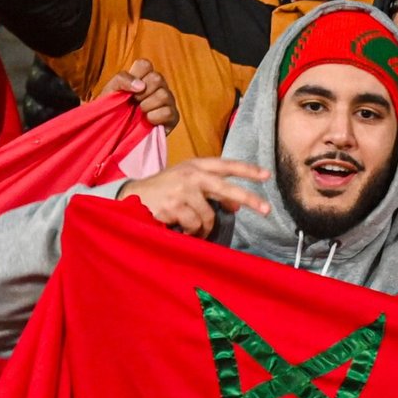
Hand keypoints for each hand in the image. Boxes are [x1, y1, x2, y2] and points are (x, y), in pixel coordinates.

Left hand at [101, 59, 179, 129]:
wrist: (114, 131)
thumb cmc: (112, 108)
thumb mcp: (110, 90)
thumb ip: (122, 79)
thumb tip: (141, 85)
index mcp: (143, 76)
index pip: (145, 64)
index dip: (136, 75)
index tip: (129, 89)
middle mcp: (159, 86)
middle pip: (157, 78)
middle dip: (142, 93)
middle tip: (134, 102)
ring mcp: (168, 101)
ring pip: (163, 95)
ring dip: (147, 106)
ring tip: (140, 112)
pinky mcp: (173, 117)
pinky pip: (168, 112)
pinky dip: (155, 117)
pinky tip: (148, 120)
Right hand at [119, 158, 270, 237]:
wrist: (131, 197)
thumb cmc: (164, 191)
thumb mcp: (187, 183)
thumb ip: (212, 190)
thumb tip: (237, 205)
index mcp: (195, 166)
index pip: (225, 165)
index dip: (247, 170)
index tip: (267, 175)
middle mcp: (190, 175)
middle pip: (226, 188)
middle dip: (249, 199)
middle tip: (267, 210)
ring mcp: (181, 190)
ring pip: (209, 215)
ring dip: (205, 227)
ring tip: (194, 227)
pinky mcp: (173, 206)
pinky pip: (195, 225)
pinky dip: (193, 232)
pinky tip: (182, 229)